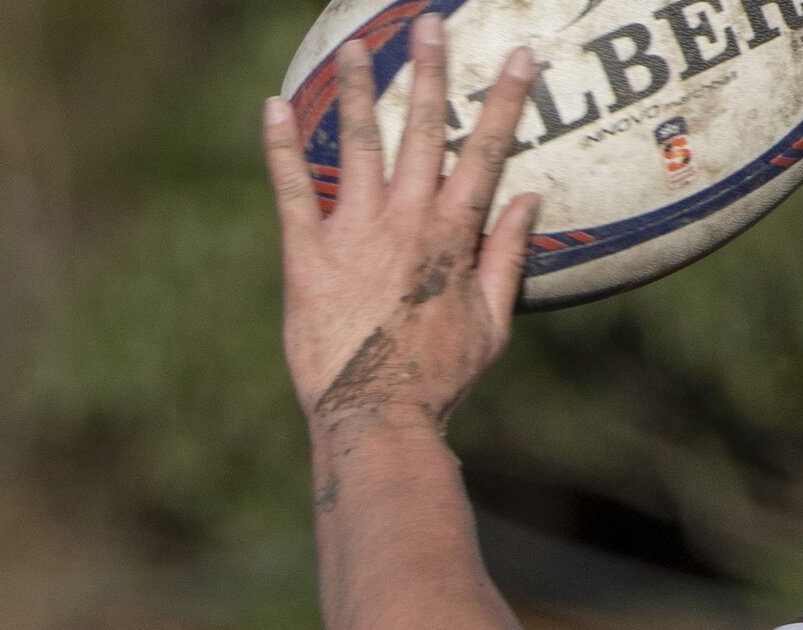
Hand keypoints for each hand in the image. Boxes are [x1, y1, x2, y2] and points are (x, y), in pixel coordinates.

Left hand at [264, 13, 540, 435]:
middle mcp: (406, 222)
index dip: (505, 103)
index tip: (519, 57)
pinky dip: (281, 147)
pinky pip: (293, 189)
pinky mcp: (308, 256)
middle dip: (430, 74)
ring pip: (358, 144)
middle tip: (432, 25)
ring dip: (358, 90)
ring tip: (357, 47)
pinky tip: (273, 106)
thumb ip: (507, 260)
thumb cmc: (439, 380)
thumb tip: (529, 201)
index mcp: (453, 238)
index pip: (485, 155)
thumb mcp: (491, 327)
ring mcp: (355, 234)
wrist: (378, 417)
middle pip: (421, 132)